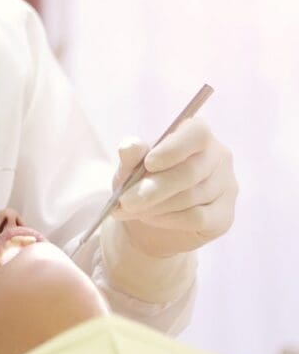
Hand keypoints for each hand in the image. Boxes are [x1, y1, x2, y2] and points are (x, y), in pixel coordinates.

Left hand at [111, 118, 237, 256]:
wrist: (147, 219)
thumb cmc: (140, 182)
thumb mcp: (129, 167)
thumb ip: (130, 156)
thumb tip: (130, 146)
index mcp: (196, 135)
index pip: (197, 133)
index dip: (174, 148)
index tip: (148, 163)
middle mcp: (219, 157)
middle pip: (191, 171)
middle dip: (154, 188)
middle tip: (126, 201)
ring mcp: (227, 187)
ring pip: (192, 197)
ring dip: (156, 205)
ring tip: (132, 208)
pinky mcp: (225, 216)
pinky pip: (198, 218)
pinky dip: (169, 219)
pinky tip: (151, 218)